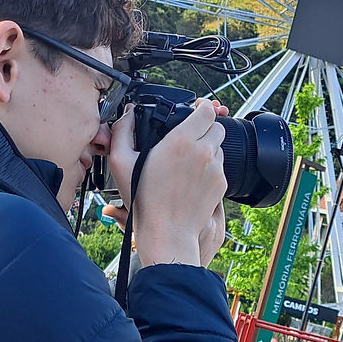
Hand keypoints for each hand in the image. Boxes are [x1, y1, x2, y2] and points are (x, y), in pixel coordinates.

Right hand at [107, 100, 227, 267]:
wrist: (167, 232)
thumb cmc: (143, 200)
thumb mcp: (120, 162)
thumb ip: (122, 130)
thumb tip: (128, 113)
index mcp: (181, 141)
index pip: (206, 111)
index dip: (200, 109)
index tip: (194, 112)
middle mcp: (203, 152)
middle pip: (217, 126)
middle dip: (205, 128)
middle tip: (188, 139)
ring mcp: (215, 169)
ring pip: (219, 147)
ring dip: (207, 148)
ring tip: (187, 162)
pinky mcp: (221, 184)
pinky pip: (220, 167)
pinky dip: (209, 168)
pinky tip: (191, 179)